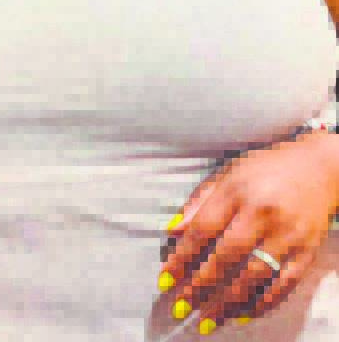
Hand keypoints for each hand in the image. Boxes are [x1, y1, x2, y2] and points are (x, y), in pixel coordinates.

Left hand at [160, 132, 338, 332]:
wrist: (319, 167)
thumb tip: (173, 230)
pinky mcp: (308, 252)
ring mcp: (288, 236)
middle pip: (227, 256)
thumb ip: (200, 201)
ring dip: (228, 302)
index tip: (165, 279)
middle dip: (201, 285)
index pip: (203, 229)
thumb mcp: (227, 173)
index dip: (181, 257)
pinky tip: (242, 315)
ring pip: (255, 276)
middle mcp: (263, 214)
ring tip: (207, 318)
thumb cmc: (266, 168)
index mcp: (237, 191)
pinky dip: (262, 303)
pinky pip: (284, 285)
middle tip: (181, 306)